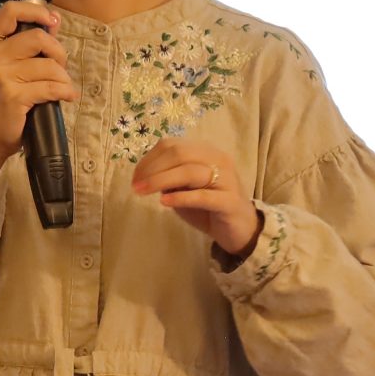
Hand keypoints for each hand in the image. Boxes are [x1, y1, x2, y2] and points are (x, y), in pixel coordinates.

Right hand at [0, 0, 77, 172]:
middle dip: (58, 52)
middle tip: (59, 67)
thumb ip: (26, 45)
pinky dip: (65, 91)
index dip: (36, 11)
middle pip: (37, 37)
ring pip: (49, 66)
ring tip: (62, 87)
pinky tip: (67, 96)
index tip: (52, 21)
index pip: (10, 11)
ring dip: (63, 77)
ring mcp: (0, 76)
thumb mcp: (6, 67)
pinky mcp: (13, 96)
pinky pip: (51, 87)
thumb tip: (54, 20)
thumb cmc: (1, 100)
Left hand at [130, 137, 260, 258]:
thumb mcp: (184, 190)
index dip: (149, 159)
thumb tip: (146, 175)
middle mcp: (218, 160)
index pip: (173, 145)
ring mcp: (227, 179)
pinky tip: (164, 201)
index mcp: (206, 152)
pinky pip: (203, 195)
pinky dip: (181, 197)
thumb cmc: (207, 208)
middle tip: (136, 185)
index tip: (135, 176)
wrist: (240, 230)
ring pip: (190, 171)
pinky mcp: (230, 201)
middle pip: (180, 153)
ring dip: (161, 180)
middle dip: (152, 168)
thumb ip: (169, 179)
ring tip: (143, 192)